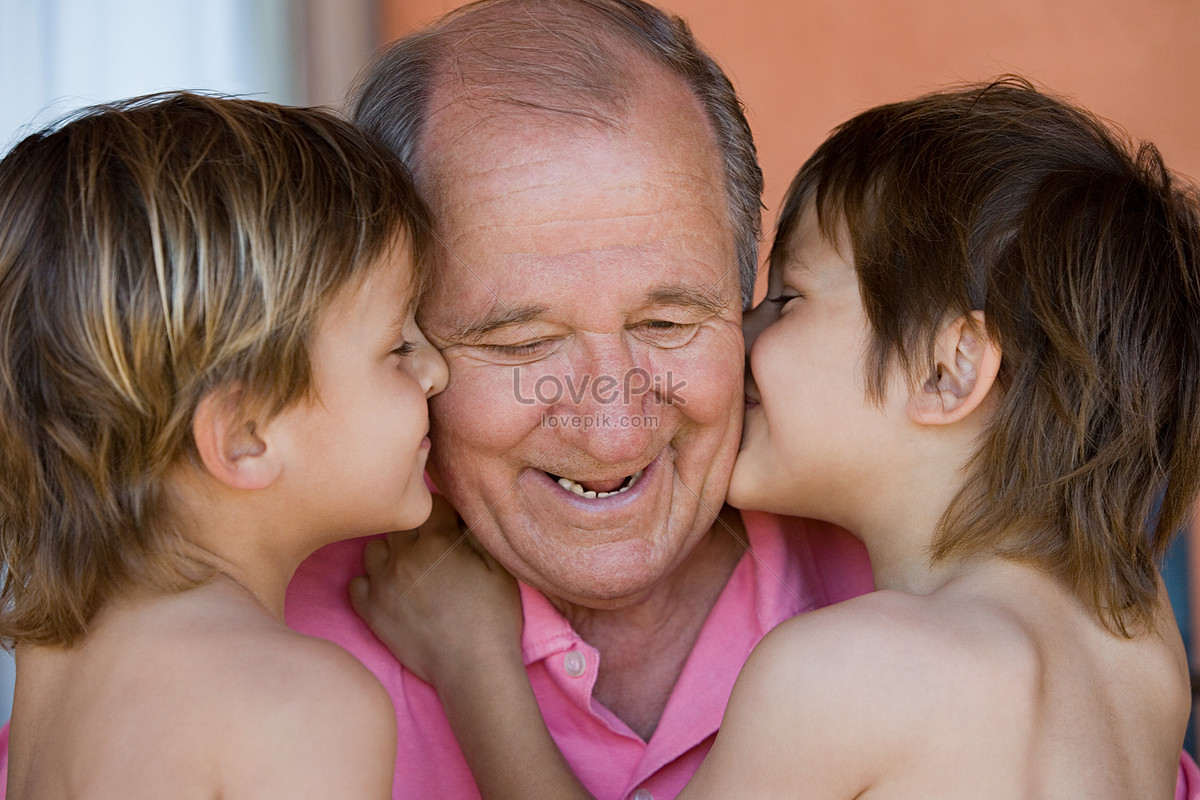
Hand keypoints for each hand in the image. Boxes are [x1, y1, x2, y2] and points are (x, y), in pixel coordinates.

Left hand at [349, 495, 522, 687]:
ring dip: (390, 553)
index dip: (445, 514)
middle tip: (433, 550)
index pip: (431, 504)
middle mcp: (404, 557)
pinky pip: (356, 584)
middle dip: (416, 531)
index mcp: (437, 541)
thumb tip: (460, 513)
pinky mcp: (372, 612)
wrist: (474, 667)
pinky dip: (370, 583)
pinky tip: (391, 591)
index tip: (452, 527)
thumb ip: (475, 532)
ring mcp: (383, 584)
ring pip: (373, 548)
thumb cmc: (494, 616)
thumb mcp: (498, 566)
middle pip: (399, 524)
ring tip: (410, 569)